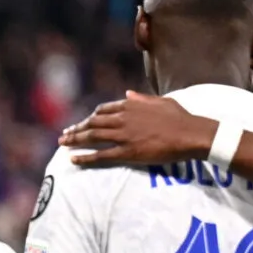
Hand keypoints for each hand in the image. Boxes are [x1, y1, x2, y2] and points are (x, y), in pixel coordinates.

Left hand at [59, 91, 216, 166]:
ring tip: (62, 144)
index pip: (103, 110)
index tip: (83, 122)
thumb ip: (141, 98)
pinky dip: (85, 156)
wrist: (190, 133)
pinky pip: (101, 155)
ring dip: (75, 139)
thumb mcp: (160, 101)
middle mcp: (123, 119)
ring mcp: (124, 135)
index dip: (91, 117)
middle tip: (64, 134)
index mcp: (131, 106)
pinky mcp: (127, 152)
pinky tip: (73, 159)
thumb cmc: (180, 117)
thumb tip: (127, 93)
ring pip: (93, 136)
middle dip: (77, 128)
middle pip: (93, 123)